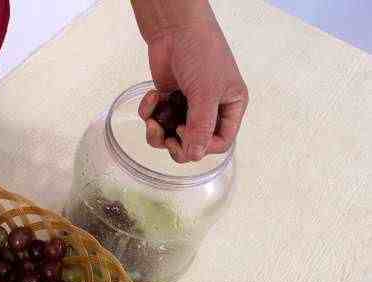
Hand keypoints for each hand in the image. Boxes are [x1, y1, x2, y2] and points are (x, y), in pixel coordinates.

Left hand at [138, 18, 247, 161]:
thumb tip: (194, 155)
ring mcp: (186, 106)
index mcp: (230, 107)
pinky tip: (152, 95)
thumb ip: (200, 127)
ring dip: (157, 131)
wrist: (173, 28)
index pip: (220, 143)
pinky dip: (149, 112)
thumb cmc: (200, 52)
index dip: (202, 146)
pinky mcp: (166, 100)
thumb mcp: (205, 92)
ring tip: (153, 119)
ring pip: (170, 136)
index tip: (185, 134)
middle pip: (193, 145)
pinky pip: (156, 120)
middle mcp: (210, 109)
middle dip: (175, 144)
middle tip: (165, 135)